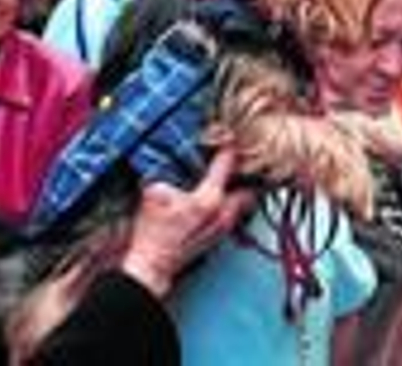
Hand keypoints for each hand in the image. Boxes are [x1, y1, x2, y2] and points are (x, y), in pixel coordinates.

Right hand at [120, 148, 253, 297]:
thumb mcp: (154, 192)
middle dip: (246, 171)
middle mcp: (223, 213)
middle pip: (249, 185)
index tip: (227, 136)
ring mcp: (223, 227)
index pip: (227, 162)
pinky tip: (220, 196)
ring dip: (241, 187)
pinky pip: (236, 213)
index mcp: (209, 199)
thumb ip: (167, 169)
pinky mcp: (219, 236)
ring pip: (246, 201)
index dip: (227, 145)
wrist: (152, 265)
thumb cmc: (153, 233)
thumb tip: (174, 154)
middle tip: (240, 158)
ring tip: (233, 175)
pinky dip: (233, 202)